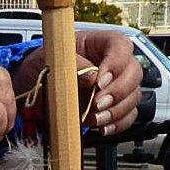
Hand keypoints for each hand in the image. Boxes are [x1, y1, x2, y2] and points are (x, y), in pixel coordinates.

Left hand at [11, 31, 142, 134]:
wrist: (36, 86)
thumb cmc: (44, 66)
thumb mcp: (50, 59)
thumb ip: (71, 65)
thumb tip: (91, 76)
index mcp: (99, 43)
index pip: (121, 46)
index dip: (116, 63)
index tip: (100, 81)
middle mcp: (114, 62)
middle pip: (134, 72)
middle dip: (117, 92)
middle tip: (97, 103)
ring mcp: (118, 84)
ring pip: (133, 96)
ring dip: (116, 110)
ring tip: (94, 118)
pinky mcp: (116, 105)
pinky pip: (128, 115)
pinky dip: (118, 124)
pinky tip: (102, 127)